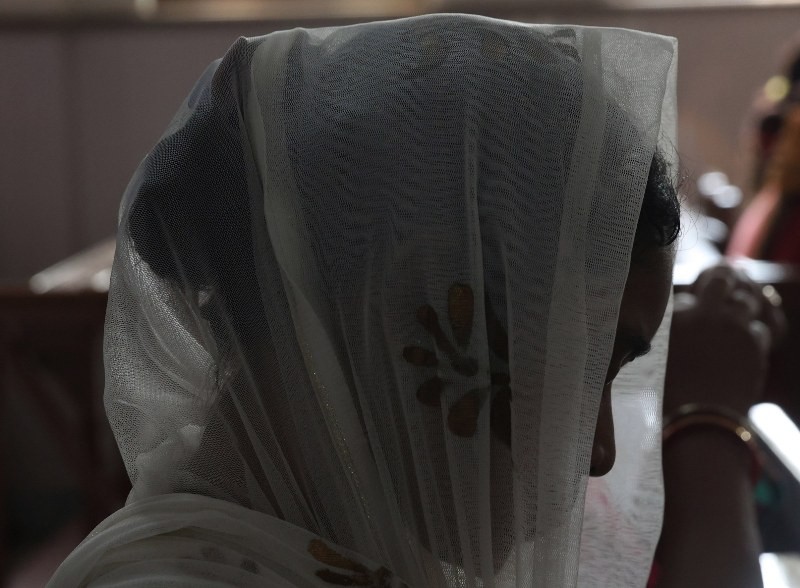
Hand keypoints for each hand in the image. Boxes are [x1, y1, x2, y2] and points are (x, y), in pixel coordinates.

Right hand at [664, 264, 773, 415]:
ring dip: (742, 310)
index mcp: (672, 317)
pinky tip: (744, 351)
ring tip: (735, 325)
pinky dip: (753, 337)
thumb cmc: (669, 395)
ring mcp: (731, 326)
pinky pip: (760, 329)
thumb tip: (676, 327)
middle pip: (721, 280)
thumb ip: (666, 336)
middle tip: (726, 289)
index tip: (695, 312)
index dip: (693, 306)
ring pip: (746, 302)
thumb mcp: (655, 359)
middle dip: (725, 282)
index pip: (687, 297)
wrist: (699, 419)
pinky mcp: (753, 343)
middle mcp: (702, 314)